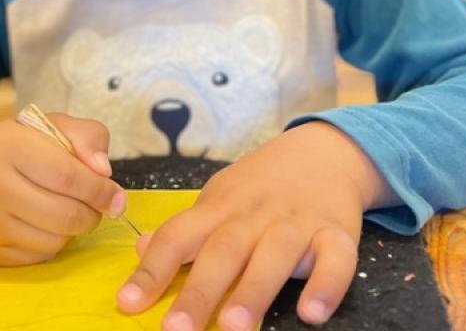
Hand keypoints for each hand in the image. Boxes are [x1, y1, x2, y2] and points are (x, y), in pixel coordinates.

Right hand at [0, 114, 125, 265]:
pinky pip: (38, 257)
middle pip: (64, 215)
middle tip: (96, 207)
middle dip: (92, 214)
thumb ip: (86, 136)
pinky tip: (45, 225)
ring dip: (73, 230)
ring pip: (54, 241)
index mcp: (9, 146)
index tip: (116, 197)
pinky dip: (52, 244)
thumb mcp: (50, 126)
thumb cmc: (14, 147)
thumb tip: (104, 171)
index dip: (100, 190)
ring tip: (67, 211)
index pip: (67, 177)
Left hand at [116, 121, 397, 329]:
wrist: (322, 152)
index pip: (178, 235)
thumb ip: (186, 229)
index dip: (152, 269)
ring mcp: (296, 222)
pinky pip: (336, 258)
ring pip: (274, 254)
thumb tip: (141, 248)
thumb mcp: (218, 198)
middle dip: (199, 291)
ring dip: (254, 291)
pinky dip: (326, 284)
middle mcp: (253, 215)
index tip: (128, 302)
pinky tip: (313, 314)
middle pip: (223, 250)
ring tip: (235, 327)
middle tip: (177, 329)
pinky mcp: (337, 232)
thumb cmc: (261, 186)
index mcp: (218, 208)